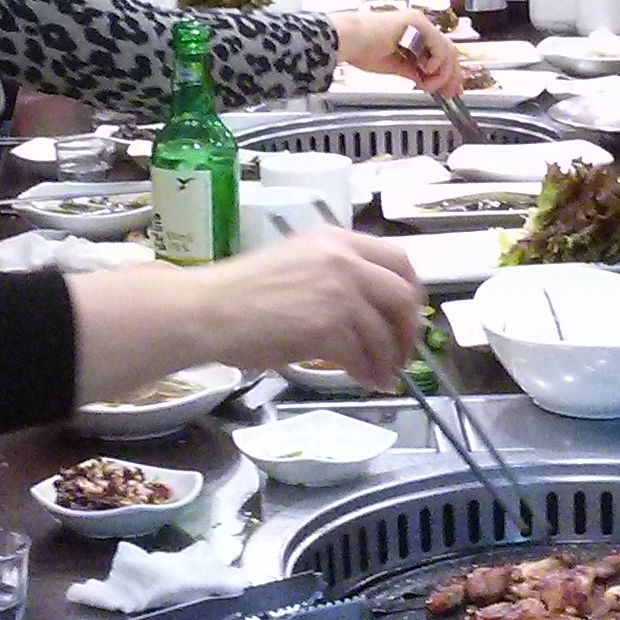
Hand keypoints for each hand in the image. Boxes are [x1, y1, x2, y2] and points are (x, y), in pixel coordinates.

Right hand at [191, 228, 426, 390]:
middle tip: (403, 351)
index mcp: (336, 239)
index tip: (407, 314)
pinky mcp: (329, 327)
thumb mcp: (295, 263)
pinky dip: (368, 372)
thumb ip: (333, 273)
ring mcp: (338, 292)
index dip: (410, 291)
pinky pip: (363, 355)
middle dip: (407, 329)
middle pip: (402, 296)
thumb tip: (366, 307)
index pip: (398, 259)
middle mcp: (344, 259)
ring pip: (384, 332)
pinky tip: (364, 380)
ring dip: (388, 359)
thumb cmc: (240, 291)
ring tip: (382, 376)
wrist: (209, 310)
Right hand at [337, 10, 463, 96]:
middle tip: (450, 94)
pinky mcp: (417, 23)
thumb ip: (412, 71)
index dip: (448, 74)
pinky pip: (439, 47)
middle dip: (451, 76)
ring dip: (442, 74)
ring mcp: (420, 23)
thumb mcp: (393, 66)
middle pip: (449, 52)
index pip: (440, 53)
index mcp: (413, 34)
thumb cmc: (360, 49)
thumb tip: (425, 81)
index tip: (449, 91)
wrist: (347, 40)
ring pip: (448, 51)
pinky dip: (436, 64)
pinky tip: (424, 71)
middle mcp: (419, 26)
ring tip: (428, 86)